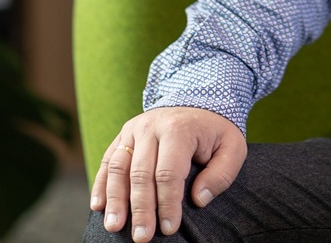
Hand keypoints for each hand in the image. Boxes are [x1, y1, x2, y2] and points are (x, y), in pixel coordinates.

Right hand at [90, 106, 245, 240]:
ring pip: (118, 167)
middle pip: (140, 173)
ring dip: (115, 199)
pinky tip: (99, 206)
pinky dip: (101, 184)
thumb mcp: (232, 147)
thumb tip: (198, 200)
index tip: (169, 228)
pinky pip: (107, 160)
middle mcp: (151, 126)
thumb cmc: (215, 131)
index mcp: (178, 129)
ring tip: (114, 227)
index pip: (168, 173)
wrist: (198, 100)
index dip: (167, 203)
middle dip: (141, 209)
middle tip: (141, 237)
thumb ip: (220, 175)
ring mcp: (133, 129)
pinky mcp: (123, 135)